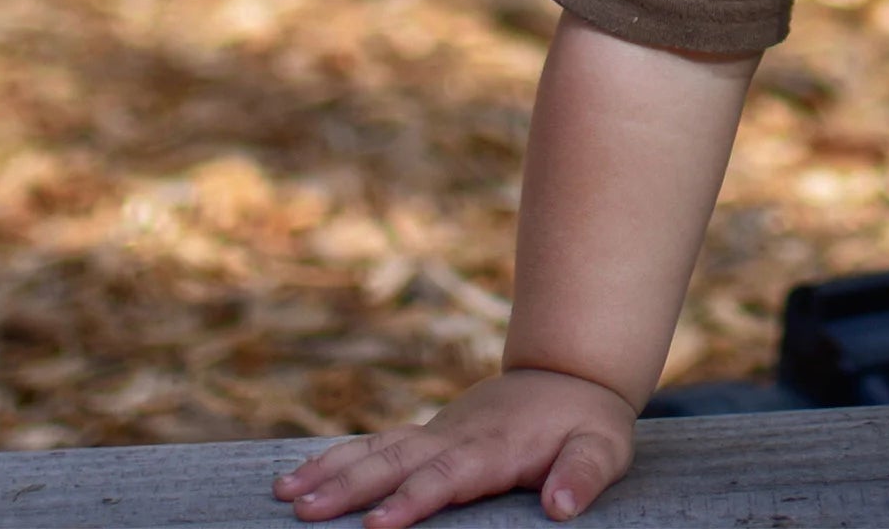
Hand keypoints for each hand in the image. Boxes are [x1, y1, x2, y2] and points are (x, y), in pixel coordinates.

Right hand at [270, 367, 634, 526]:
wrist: (571, 373)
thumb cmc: (588, 423)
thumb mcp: (604, 447)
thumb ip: (584, 474)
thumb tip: (562, 507)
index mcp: (495, 447)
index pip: (448, 476)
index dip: (414, 500)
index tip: (376, 524)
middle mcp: (457, 438)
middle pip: (397, 462)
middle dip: (349, 487)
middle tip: (301, 509)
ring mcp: (438, 433)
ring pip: (378, 450)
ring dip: (331, 470)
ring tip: (284, 492)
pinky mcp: (427, 436)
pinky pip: (377, 445)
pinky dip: (338, 457)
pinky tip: (298, 475)